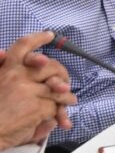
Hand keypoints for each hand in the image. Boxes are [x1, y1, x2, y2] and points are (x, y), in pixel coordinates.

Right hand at [0, 31, 76, 149]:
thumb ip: (0, 67)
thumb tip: (0, 52)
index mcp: (6, 69)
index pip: (22, 45)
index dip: (37, 38)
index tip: (49, 35)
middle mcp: (17, 76)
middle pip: (50, 65)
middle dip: (61, 73)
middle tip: (65, 83)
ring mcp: (27, 91)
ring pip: (56, 86)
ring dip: (65, 94)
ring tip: (70, 100)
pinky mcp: (36, 107)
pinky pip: (54, 104)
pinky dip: (59, 111)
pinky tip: (61, 117)